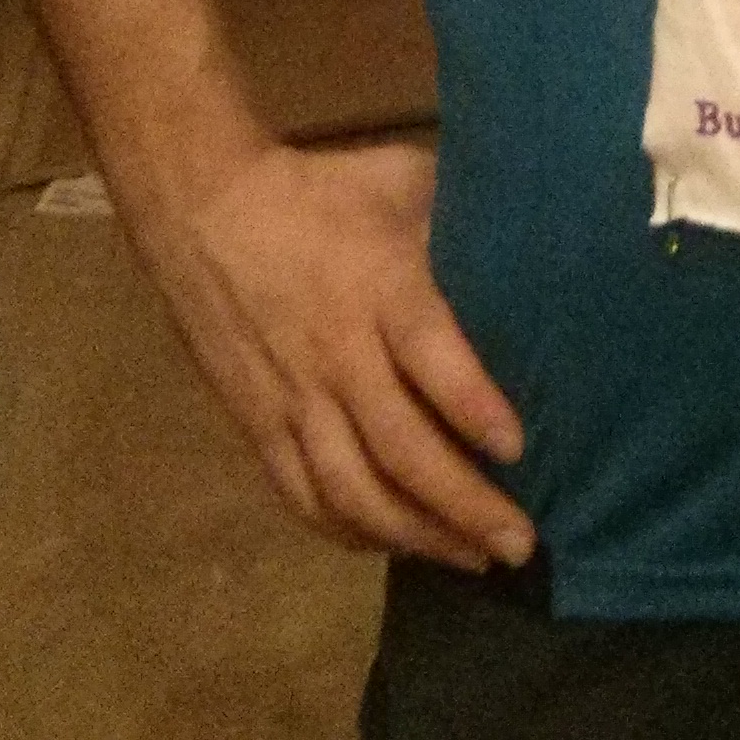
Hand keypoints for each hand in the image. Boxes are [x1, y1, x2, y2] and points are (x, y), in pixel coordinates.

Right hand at [137, 136, 534, 570]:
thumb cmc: (321, 192)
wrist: (205, 210)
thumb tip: (533, 233)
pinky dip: (350, 531)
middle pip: (400, 448)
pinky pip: (304, 496)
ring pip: (353, 490)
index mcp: (379, 288)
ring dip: (416, 535)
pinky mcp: (257, 425)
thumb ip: (460, 217)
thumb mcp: (400, 180)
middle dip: (463, 505)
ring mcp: (292, 399)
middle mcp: (337, 356)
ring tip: (472, 559)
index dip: (473, 407)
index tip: (517, 448)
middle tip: (519, 544)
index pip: (431, 358)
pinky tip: (393, 546)